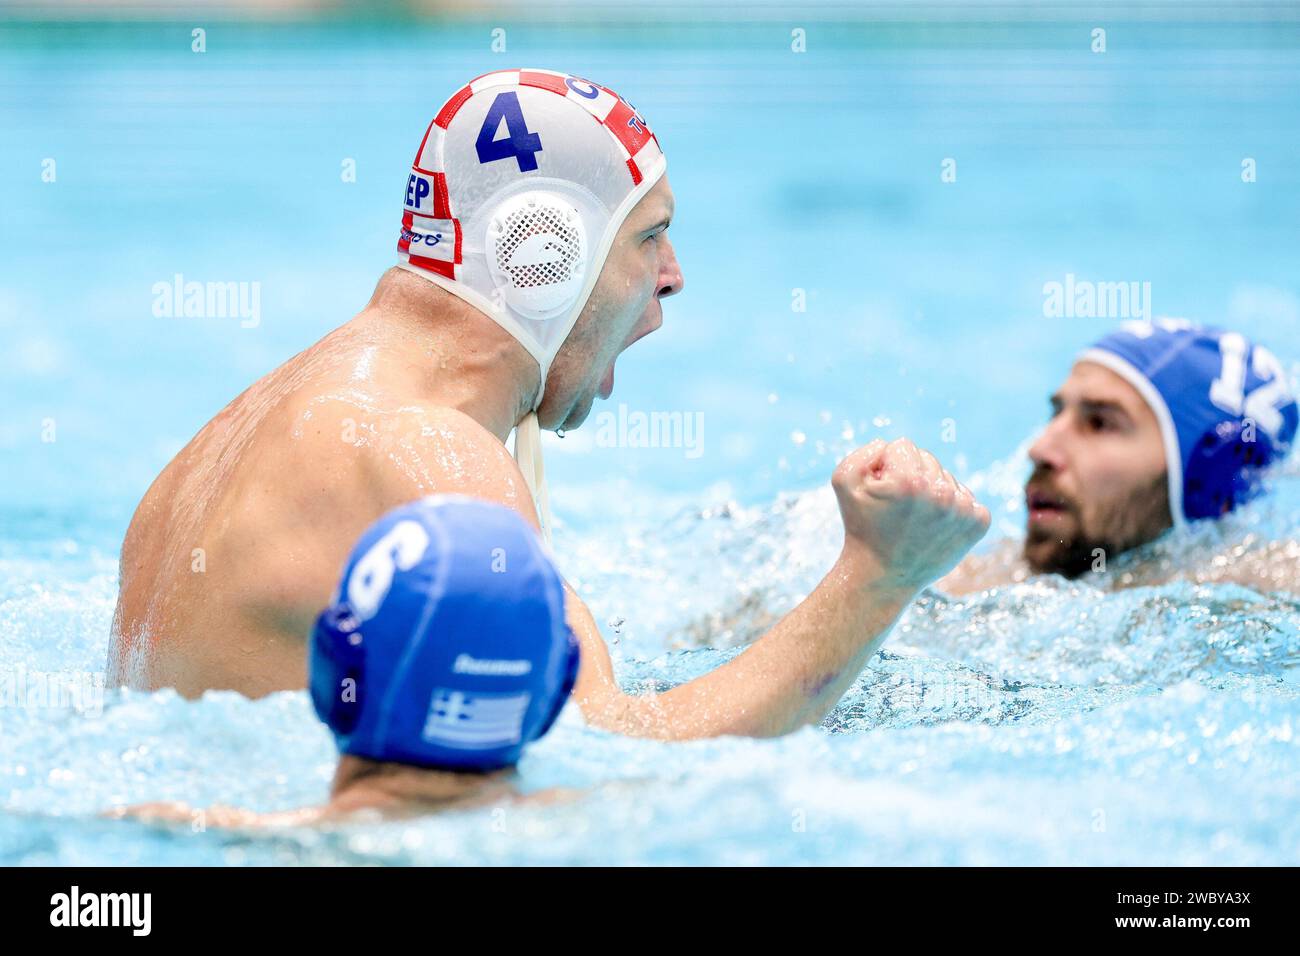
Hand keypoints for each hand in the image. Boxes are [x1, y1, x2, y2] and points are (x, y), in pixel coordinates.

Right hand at [832, 438, 989, 590]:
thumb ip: (865, 451)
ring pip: (946, 477)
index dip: (886, 467)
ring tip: (915, 520)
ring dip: (931, 492)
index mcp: (910, 480)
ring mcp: (963, 510)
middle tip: (897, 510)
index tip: (881, 495)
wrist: (883, 576)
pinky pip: (966, 497)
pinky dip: (951, 508)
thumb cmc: (861, 526)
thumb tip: (891, 445)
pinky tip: (935, 526)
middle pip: (927, 459)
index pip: (902, 446)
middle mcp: (942, 493)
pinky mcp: (979, 523)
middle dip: (910, 476)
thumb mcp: (844, 481)